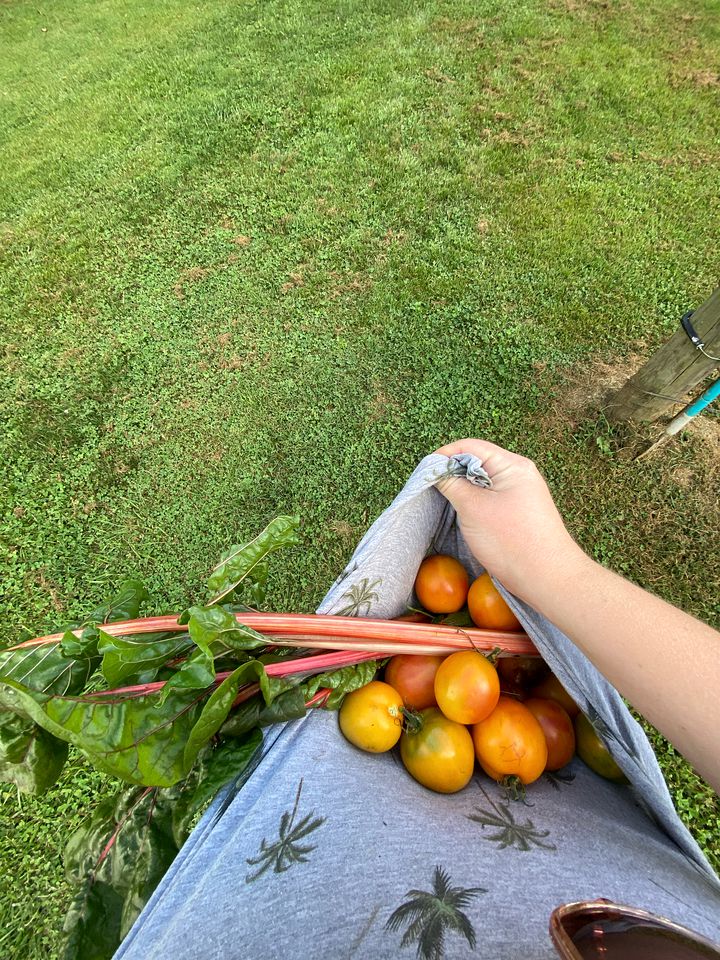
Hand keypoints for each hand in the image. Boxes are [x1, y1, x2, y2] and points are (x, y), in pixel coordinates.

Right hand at [434, 439, 584, 601]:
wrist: (547, 578)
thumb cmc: (511, 541)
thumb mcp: (473, 508)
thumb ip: (452, 484)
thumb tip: (437, 471)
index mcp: (512, 465)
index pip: (470, 447)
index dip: (444, 455)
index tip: (424, 472)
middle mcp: (520, 474)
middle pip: (478, 462)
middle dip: (453, 472)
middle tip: (432, 488)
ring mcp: (522, 493)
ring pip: (484, 481)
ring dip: (464, 488)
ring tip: (447, 502)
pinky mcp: (521, 511)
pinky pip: (492, 497)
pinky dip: (475, 501)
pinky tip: (466, 514)